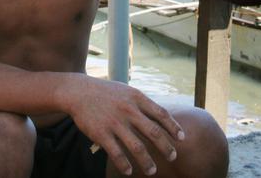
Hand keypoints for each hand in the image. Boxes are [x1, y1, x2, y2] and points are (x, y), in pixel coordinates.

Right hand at [61, 76, 183, 175]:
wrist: (79, 91)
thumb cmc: (107, 93)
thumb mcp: (127, 92)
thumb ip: (143, 104)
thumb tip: (163, 118)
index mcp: (136, 98)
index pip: (161, 114)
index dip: (173, 127)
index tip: (182, 138)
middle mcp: (128, 110)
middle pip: (154, 133)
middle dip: (166, 147)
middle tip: (173, 157)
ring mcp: (115, 122)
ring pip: (137, 147)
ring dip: (147, 162)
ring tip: (152, 171)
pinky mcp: (101, 133)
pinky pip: (116, 153)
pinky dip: (124, 164)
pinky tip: (129, 171)